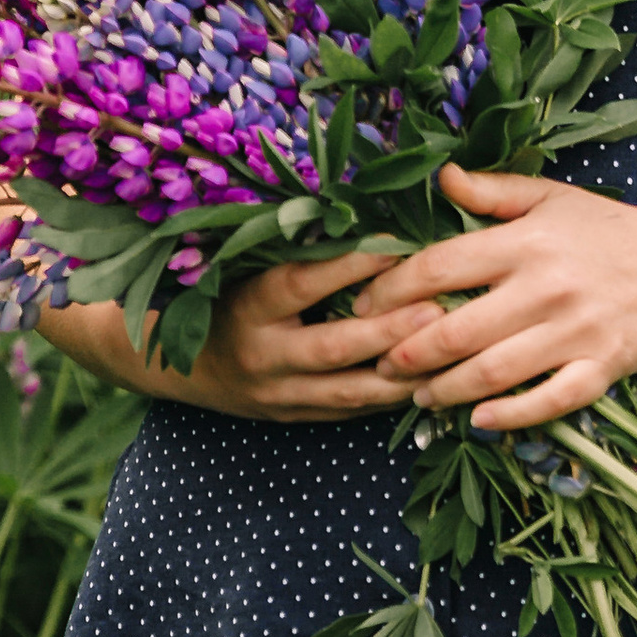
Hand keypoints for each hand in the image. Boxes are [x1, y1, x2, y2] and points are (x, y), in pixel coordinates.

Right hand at [164, 249, 423, 422]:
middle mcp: (265, 355)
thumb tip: (365, 218)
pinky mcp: (297, 418)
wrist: (187, 366)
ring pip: (349, 391)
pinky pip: (351, 413)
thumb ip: (297, 252)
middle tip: (439, 310)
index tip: (396, 244)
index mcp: (250, 307)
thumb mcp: (248, 270)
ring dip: (402, 374)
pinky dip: (391, 398)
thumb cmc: (229, 301)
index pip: (303, 283)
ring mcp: (280, 394)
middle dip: (389, 330)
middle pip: (334, 347)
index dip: (349, 265)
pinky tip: (429, 382)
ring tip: (449, 353)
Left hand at [353, 166, 636, 429]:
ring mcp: (575, 332)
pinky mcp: (602, 368)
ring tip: (420, 396)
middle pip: (456, 330)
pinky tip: (481, 420)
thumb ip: (492, 191)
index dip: (391, 291)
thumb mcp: (550, 199)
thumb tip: (438, 176)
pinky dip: (511, 415)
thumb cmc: (605, 231)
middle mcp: (546, 288)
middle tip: (382, 364)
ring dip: (446, 390)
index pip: (440, 268)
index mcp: (526, 242)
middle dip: (407, 354)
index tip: (363, 306)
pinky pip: (549, 401)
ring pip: (494, 372)